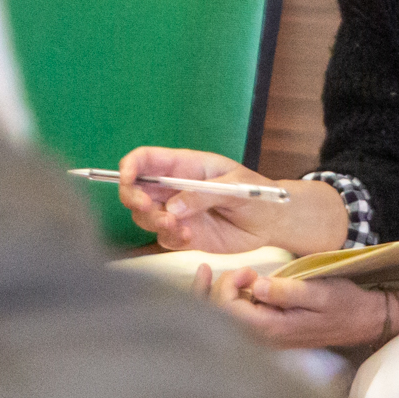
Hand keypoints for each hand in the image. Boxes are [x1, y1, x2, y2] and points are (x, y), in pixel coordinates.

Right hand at [117, 146, 286, 252]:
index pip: (146, 159)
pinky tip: (190, 237)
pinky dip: (171, 238)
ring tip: (180, 227)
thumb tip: (172, 207)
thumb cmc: (256, 193)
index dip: (130, 166)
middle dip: (134, 199)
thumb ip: (204, 194)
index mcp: (186, 165)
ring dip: (154, 222)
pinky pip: (163, 237)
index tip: (127, 178)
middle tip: (151, 209)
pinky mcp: (182, 233)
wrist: (271, 221)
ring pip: (145, 216)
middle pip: (135, 189)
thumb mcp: (235, 186)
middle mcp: (174, 187)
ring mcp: (176, 211)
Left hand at [201, 268, 382, 348]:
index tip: (249, 270)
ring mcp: (262, 339)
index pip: (227, 311)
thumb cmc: (344, 304)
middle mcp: (261, 340)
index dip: (228, 286)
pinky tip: (231, 287)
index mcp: (271, 329)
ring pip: (221, 321)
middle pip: (216, 319)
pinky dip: (223, 303)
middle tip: (225, 269)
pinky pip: (234, 322)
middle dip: (212, 290)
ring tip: (214, 273)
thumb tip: (257, 287)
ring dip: (212, 297)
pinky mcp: (265, 334)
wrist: (363, 321)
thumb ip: (287, 291)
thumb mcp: (319, 291)